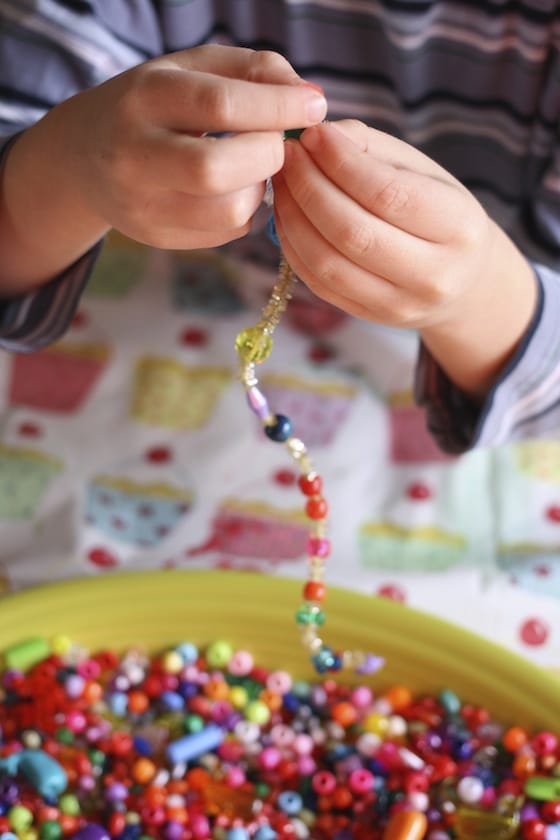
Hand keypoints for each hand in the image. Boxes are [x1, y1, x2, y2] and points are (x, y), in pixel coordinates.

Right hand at [0, 46, 326, 291]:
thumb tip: (310, 99)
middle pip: (217, 169)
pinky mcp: (157, 236)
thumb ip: (254, 71)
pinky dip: (247, 211)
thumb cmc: (156, 103)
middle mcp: (135, 155)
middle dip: (267, 155)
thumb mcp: (194, 69)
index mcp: (145, 97)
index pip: (219, 105)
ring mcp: (143, 204)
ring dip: (260, 189)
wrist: (86, 155)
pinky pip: (227, 233)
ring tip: (252, 168)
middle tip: (275, 143)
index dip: (277, 108)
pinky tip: (233, 189)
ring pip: (229, 211)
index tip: (314, 107)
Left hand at [272, 120, 537, 395]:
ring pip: (329, 263)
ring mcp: (399, 304)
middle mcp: (433, 275)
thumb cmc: (438, 212)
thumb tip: (316, 139)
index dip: (341, 163)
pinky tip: (287, 216)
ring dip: (294, 218)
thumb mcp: (422, 171)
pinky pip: (319, 283)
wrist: (463, 280)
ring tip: (282, 183)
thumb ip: (371, 148)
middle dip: (309, 188)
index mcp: (458, 227)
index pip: (388, 194)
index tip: (312, 135)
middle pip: (353, 232)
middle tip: (287, 156)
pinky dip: (294, 247)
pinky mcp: (370, 317)